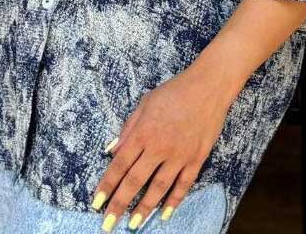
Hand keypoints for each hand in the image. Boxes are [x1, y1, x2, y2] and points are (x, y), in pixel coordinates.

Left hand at [90, 65, 232, 230]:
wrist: (208, 87)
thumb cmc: (174, 91)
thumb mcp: (145, 103)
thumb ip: (127, 128)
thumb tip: (110, 151)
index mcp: (144, 132)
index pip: (120, 164)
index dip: (107, 185)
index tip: (97, 202)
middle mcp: (160, 146)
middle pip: (135, 181)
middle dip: (120, 204)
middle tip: (108, 224)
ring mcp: (179, 155)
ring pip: (159, 188)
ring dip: (144, 208)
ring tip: (133, 224)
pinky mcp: (197, 158)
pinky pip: (184, 185)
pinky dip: (174, 201)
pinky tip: (165, 214)